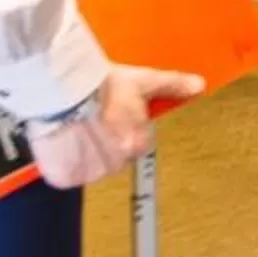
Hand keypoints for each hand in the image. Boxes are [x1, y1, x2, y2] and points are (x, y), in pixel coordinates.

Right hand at [26, 64, 203, 189]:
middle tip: (88, 120)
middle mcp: (116, 163)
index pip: (134, 145)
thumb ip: (171, 86)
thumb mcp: (142, 80)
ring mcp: (89, 171)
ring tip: (71, 128)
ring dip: (80, 153)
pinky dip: (61, 163)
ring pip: (88, 167)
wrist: (63, 87)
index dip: (120, 129)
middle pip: (111, 158)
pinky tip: (59, 141)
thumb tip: (198, 85)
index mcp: (137, 144)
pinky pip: (65, 175)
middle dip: (101, 143)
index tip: (108, 116)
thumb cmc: (101, 83)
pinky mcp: (65, 175)